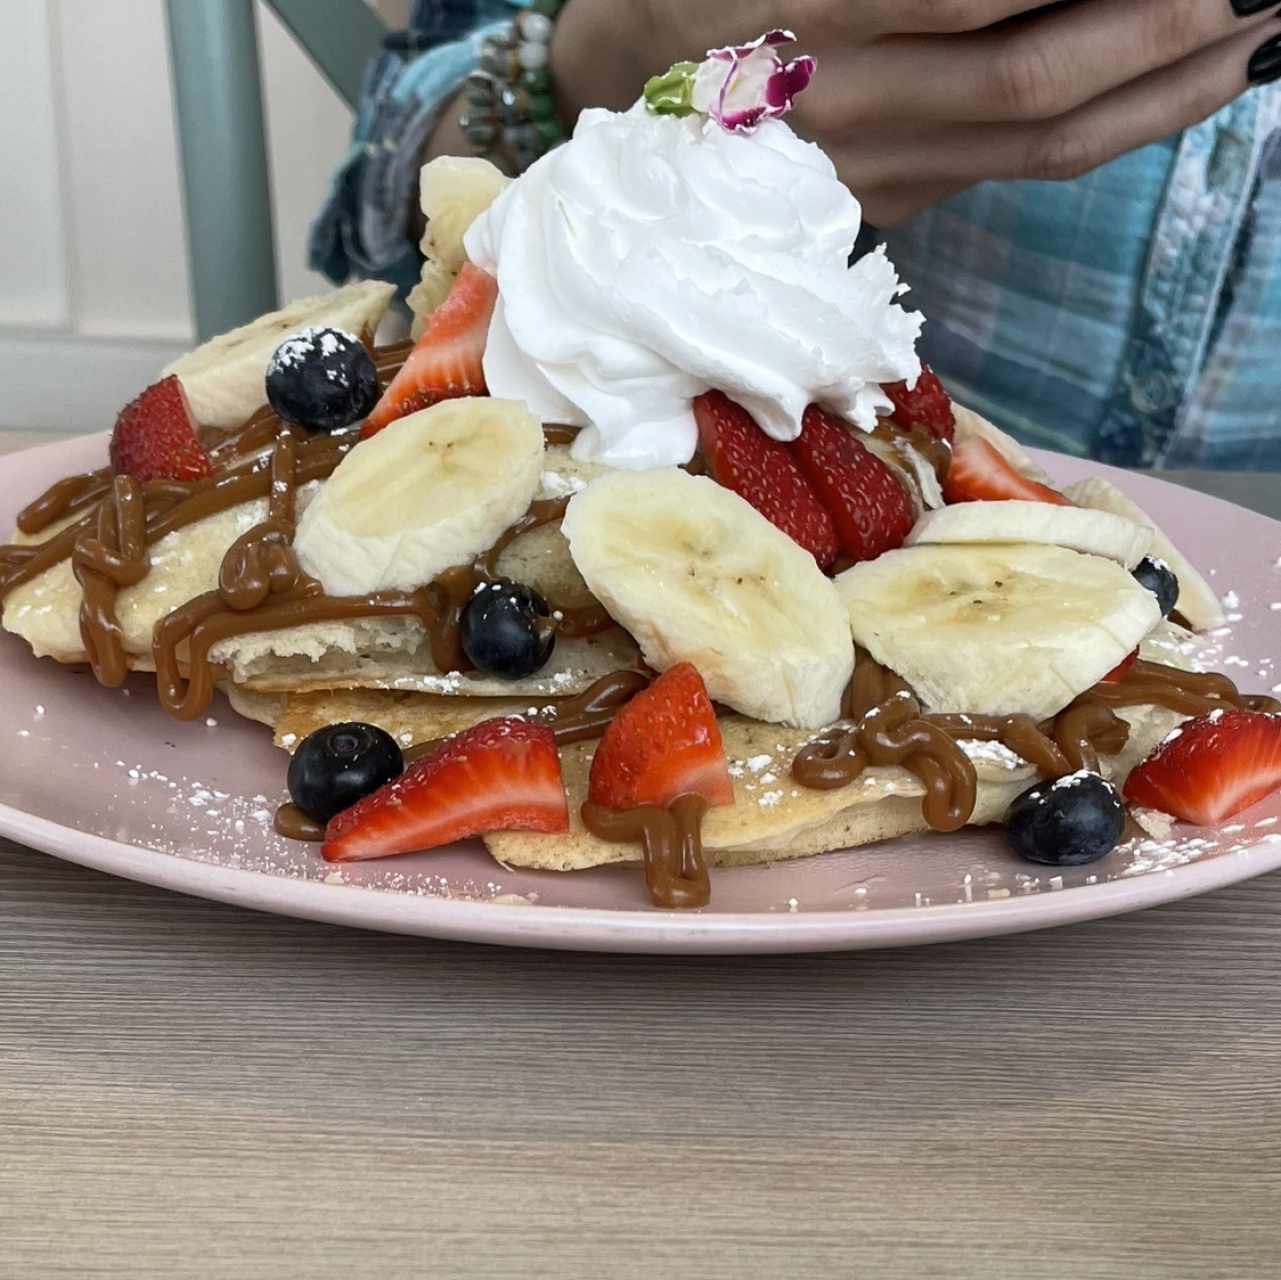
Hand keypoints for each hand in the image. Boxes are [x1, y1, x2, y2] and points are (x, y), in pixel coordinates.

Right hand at [552, 0, 1280, 223]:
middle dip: (1168, 21)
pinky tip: (1184, 81)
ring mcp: (863, 172)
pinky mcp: (887, 204)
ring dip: (1168, 87)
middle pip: (1030, 83)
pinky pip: (1020, 169)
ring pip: (1040, 144)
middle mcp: (832, 108)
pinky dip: (1117, 126)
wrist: (621, 96)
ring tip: (1262, 25)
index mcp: (792, 15)